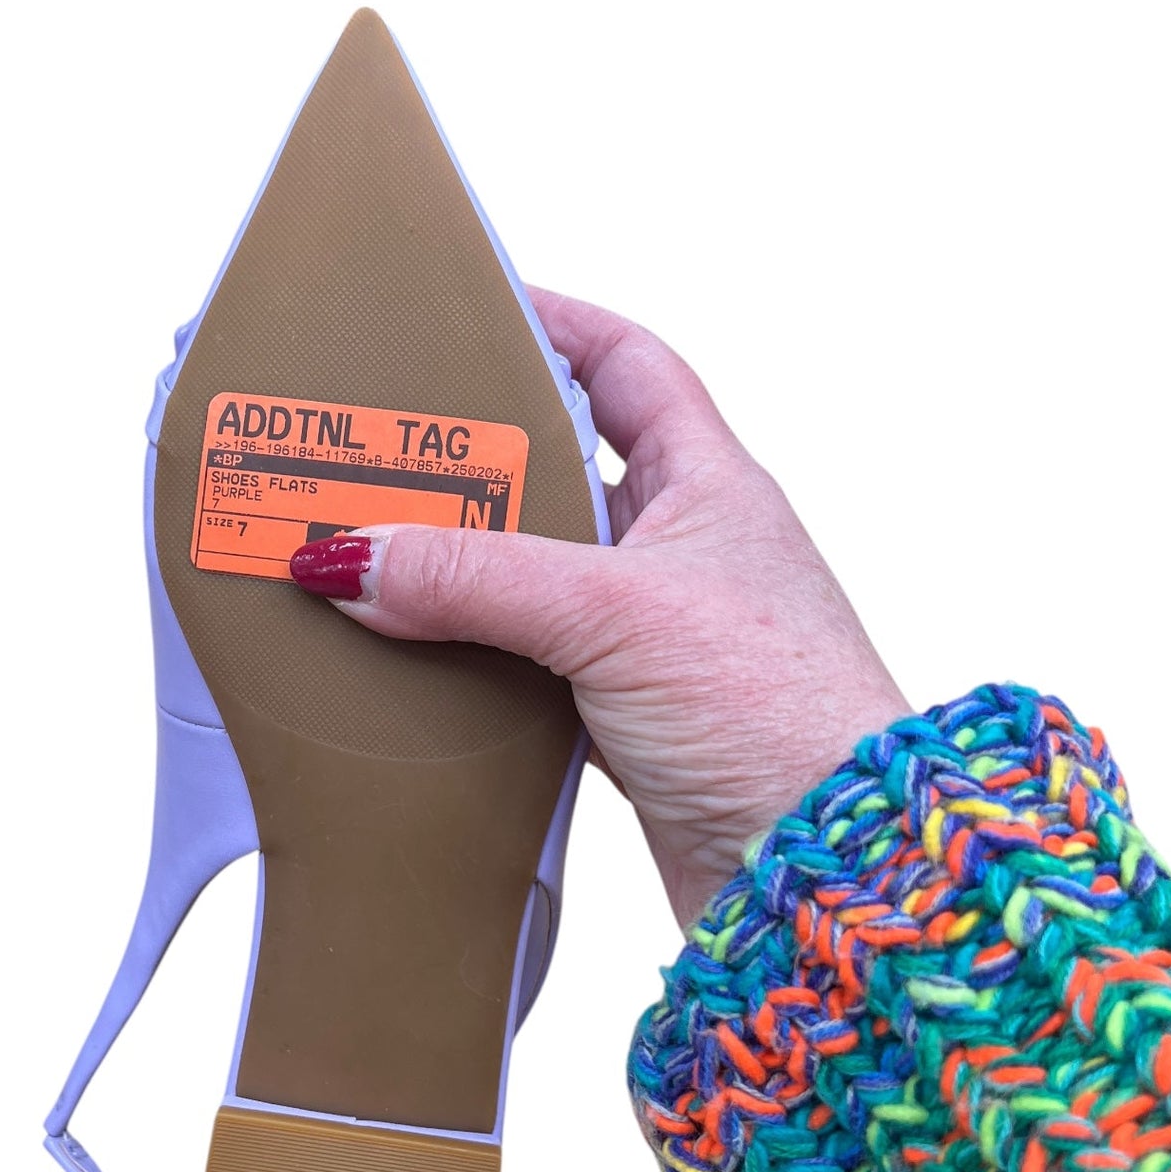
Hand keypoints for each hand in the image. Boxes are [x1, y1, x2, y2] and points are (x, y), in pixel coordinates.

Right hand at [289, 290, 909, 926]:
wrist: (819, 864)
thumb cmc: (774, 710)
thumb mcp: (613, 614)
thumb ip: (477, 577)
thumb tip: (351, 557)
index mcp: (710, 486)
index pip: (630, 367)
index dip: (556, 324)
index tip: (469, 308)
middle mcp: (685, 553)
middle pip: (564, 471)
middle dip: (477, 458)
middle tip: (380, 446)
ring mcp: (657, 639)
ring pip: (538, 576)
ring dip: (466, 567)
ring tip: (372, 546)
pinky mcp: (630, 720)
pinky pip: (532, 666)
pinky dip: (475, 659)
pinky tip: (413, 657)